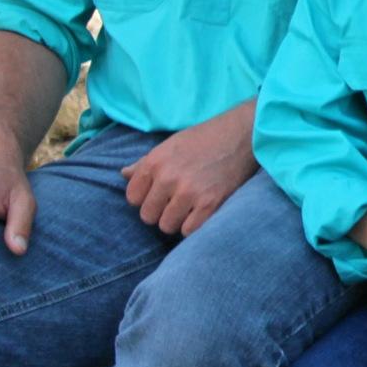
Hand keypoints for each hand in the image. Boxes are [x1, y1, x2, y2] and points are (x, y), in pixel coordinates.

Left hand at [120, 105, 256, 234]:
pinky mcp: (210, 204)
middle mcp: (168, 178)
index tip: (159, 194)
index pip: (132, 198)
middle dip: (160, 212)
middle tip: (176, 201)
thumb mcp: (171, 145)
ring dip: (177, 220)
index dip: (145, 198)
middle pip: (148, 216)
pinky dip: (194, 225)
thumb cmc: (204, 139)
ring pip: (167, 226)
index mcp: (155, 161)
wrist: (242, 135)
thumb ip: (146, 163)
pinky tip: (201, 212)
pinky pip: (188, 231)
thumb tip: (124, 174)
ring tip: (190, 206)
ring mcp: (189, 192)